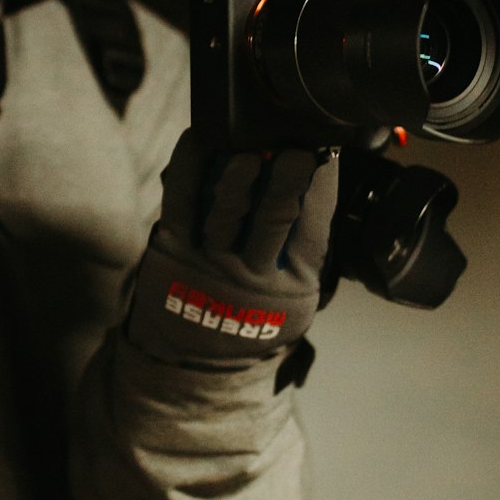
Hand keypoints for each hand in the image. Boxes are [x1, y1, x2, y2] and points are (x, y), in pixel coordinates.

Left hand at [125, 130, 339, 365]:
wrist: (198, 360)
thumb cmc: (256, 314)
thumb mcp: (296, 296)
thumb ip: (306, 246)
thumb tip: (323, 176)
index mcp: (293, 283)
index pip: (313, 228)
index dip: (321, 188)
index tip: (327, 152)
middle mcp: (252, 274)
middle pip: (273, 220)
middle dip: (285, 182)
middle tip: (296, 150)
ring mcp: (208, 261)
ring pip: (224, 212)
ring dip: (237, 177)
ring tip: (247, 148)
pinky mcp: (172, 249)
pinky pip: (179, 201)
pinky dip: (186, 167)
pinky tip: (199, 138)